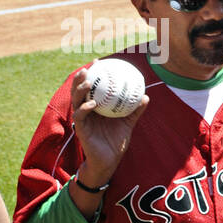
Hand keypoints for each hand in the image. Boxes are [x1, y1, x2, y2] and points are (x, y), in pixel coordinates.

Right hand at [70, 68, 148, 184]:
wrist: (109, 160)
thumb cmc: (116, 141)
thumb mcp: (128, 124)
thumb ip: (135, 111)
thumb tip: (145, 96)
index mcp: (95, 108)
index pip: (90, 88)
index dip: (92, 75)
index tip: (97, 62)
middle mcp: (85, 111)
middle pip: (78, 91)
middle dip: (80, 78)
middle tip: (88, 68)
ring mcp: (82, 120)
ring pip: (76, 101)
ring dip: (80, 90)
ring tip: (87, 82)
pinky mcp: (80, 130)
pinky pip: (80, 117)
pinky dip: (85, 109)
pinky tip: (92, 105)